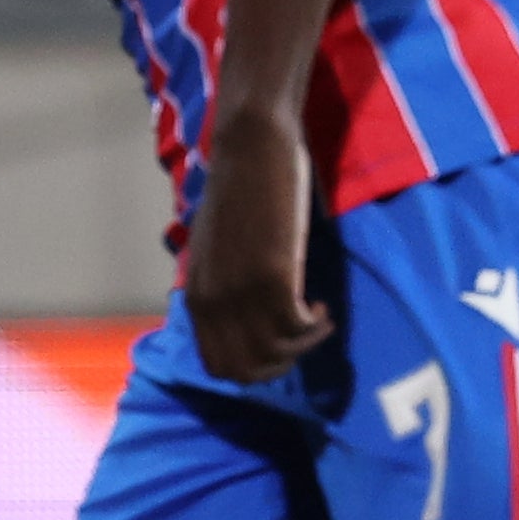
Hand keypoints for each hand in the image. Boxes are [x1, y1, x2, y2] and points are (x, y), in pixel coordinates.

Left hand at [183, 110, 331, 381]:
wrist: (252, 147)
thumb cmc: (239, 189)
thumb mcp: (215, 249)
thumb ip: (220, 285)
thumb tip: (239, 319)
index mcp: (197, 297)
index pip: (219, 367)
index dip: (255, 367)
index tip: (280, 342)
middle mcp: (213, 302)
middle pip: (245, 371)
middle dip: (281, 365)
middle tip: (303, 336)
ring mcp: (240, 292)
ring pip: (276, 354)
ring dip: (304, 344)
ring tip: (318, 317)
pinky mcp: (272, 276)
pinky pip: (297, 327)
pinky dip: (315, 325)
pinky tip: (322, 303)